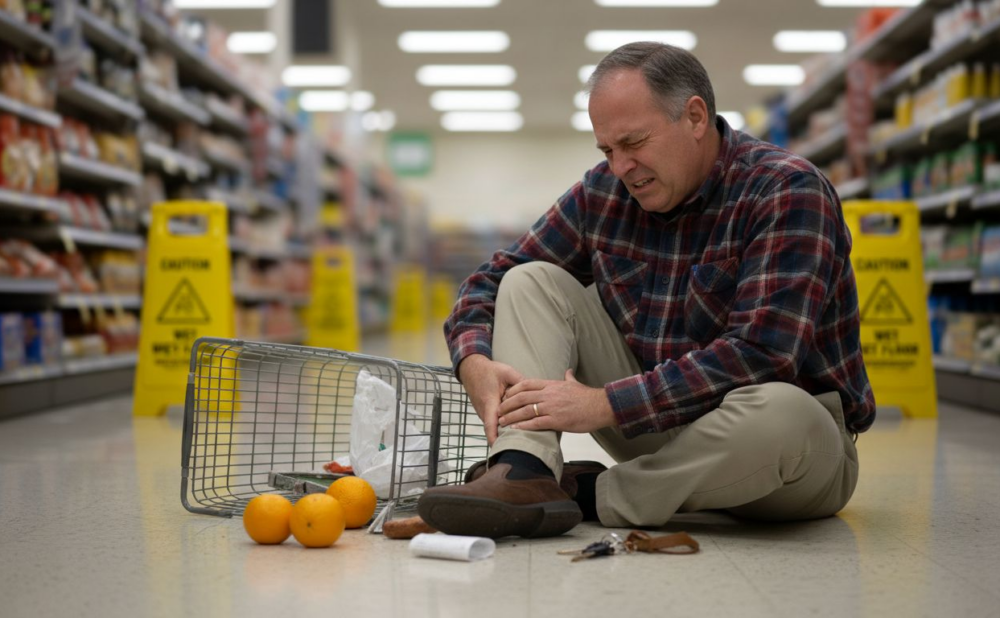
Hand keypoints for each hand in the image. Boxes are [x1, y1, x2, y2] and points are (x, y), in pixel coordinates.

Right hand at [458, 354, 524, 445]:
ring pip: (493, 425)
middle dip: (503, 438)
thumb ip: (521, 383)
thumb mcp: (507, 372)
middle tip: (519, 447)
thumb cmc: (489, 370)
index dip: (494, 437)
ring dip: (502, 431)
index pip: (491, 424)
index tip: (499, 449)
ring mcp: (482, 412)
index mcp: (490, 402)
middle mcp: (484, 410)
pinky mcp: (483, 411)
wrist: (471, 369)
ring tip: (519, 438)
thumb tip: (534, 393)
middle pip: (493, 429)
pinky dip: (500, 425)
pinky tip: (513, 426)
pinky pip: (492, 421)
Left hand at [497, 369, 615, 433]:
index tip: (505, 395)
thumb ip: (568, 377)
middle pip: (521, 397)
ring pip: (525, 410)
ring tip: (501, 421)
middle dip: (507, 404)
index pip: (526, 383)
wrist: (601, 407)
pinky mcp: (557, 421)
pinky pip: (536, 423)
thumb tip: (568, 371)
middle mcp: (549, 394)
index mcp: (552, 384)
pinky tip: (515, 429)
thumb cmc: (588, 397)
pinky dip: (523, 426)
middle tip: (498, 410)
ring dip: (511, 416)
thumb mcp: (575, 384)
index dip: (513, 389)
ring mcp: (552, 407)